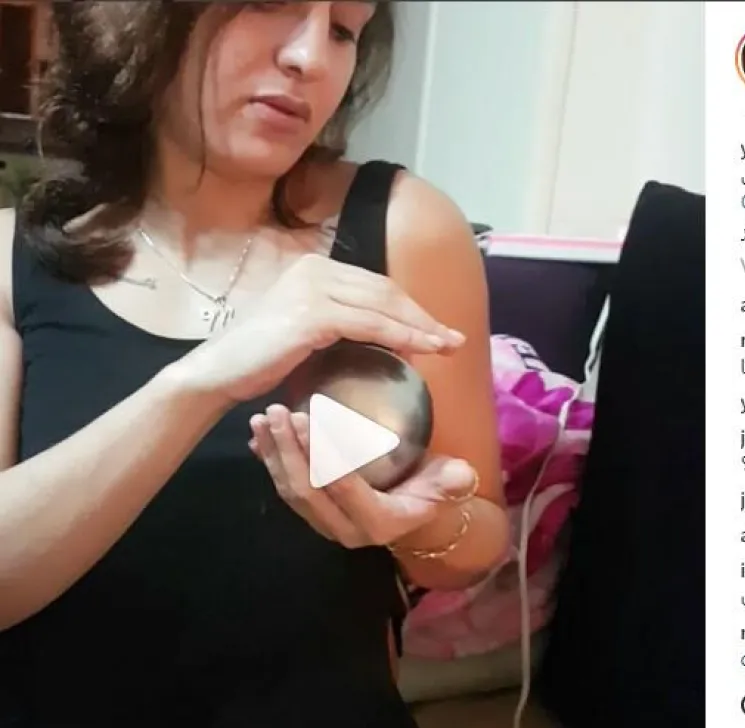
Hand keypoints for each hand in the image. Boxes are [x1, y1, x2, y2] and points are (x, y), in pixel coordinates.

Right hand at [175, 253, 463, 405]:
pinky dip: (401, 337)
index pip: (377, 286)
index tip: (439, 330)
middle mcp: (316, 270)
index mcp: (317, 268)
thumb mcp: (308, 331)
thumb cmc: (262, 359)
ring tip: (448, 347)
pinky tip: (422, 351)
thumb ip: (342, 322)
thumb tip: (388, 336)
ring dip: (421, 328)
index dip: (412, 308)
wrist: (218, 373)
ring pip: (383, 306)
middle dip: (424, 316)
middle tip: (454, 340)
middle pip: (386, 291)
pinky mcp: (312, 314)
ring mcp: (313, 288)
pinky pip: (370, 325)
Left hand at [248, 405, 477, 548]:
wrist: (417, 510)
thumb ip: (452, 480)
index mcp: (378, 523)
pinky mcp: (313, 515)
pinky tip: (258, 437)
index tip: (308, 418)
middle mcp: (345, 530)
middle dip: (290, 450)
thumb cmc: (432, 490)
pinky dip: (270, 462)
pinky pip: (285, 490)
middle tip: (279, 412)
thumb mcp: (448, 484)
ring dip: (274, 454)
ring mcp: (325, 525)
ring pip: (291, 491)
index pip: (343, 487)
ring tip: (263, 419)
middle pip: (308, 490)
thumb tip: (459, 475)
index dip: (323, 454)